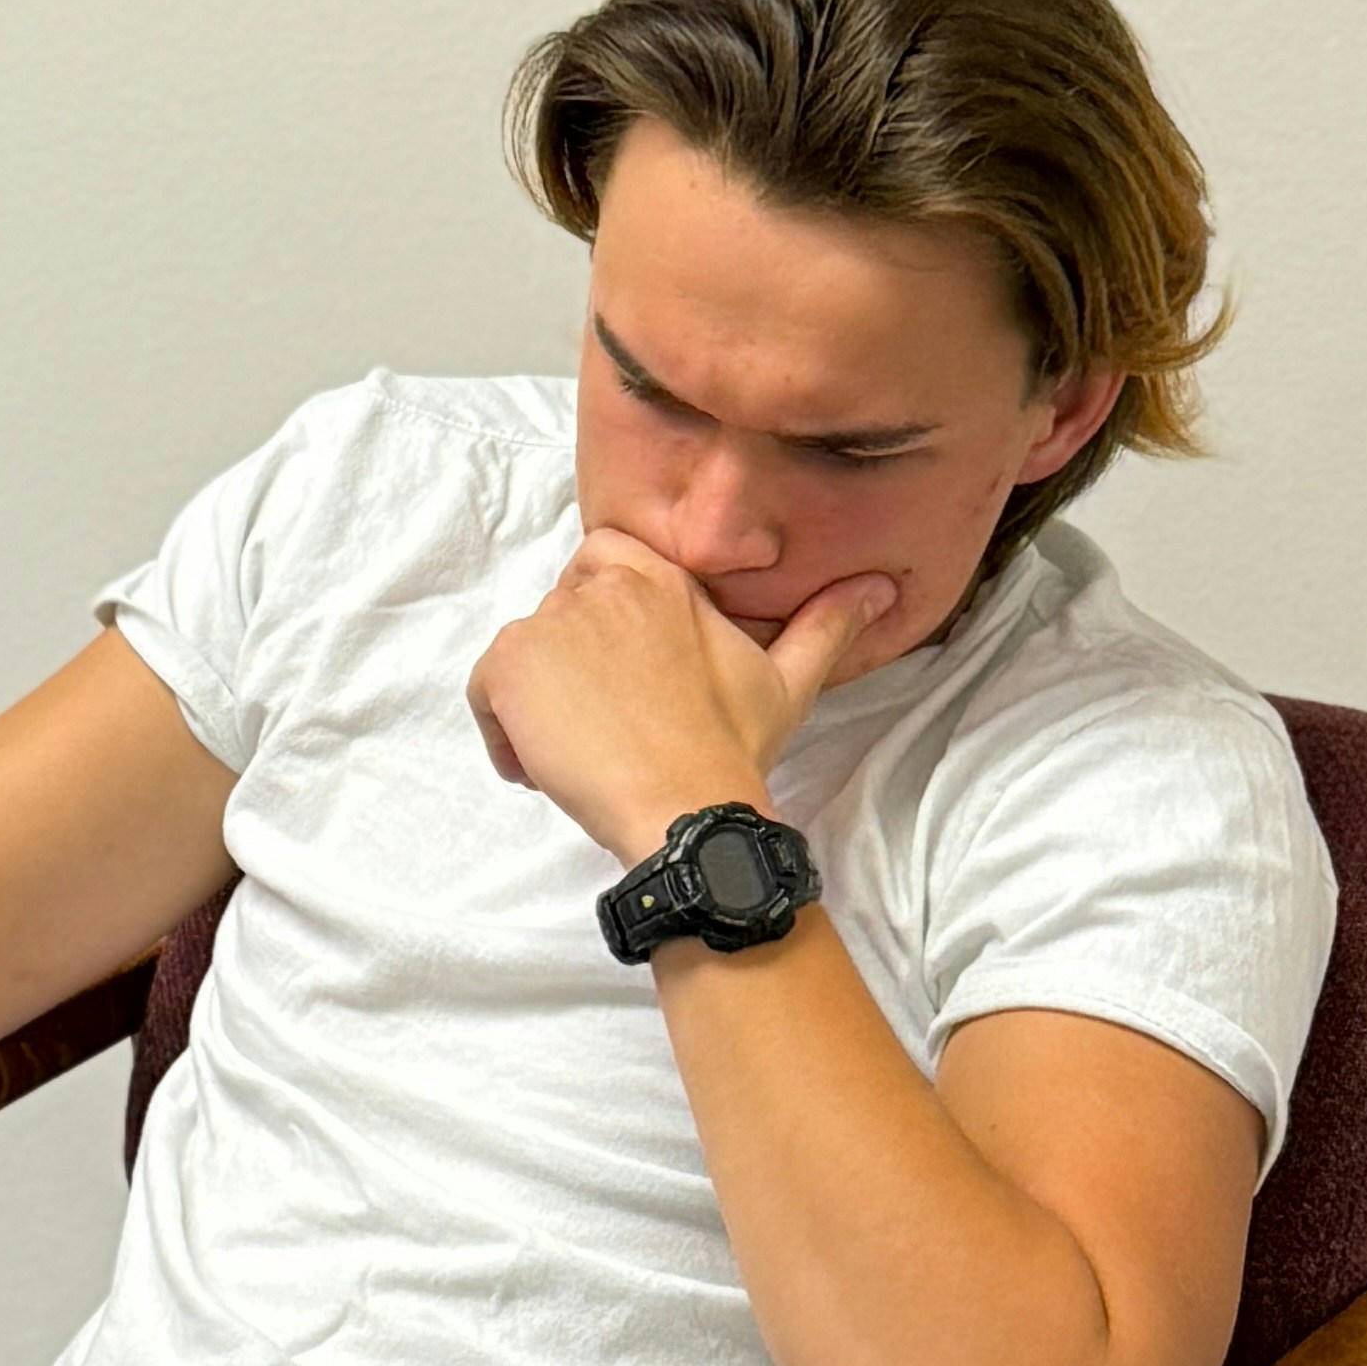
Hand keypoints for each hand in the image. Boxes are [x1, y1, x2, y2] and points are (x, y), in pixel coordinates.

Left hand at [467, 531, 895, 864]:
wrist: (685, 806)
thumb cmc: (731, 750)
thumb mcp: (788, 682)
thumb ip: (826, 625)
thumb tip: (880, 586)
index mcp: (662, 578)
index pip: (604, 559)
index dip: (603, 612)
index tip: (621, 670)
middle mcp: (603, 586)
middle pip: (560, 611)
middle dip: (572, 664)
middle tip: (606, 724)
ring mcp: (551, 623)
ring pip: (524, 655)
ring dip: (540, 702)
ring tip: (581, 753)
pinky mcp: (510, 666)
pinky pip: (486, 693)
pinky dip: (504, 733)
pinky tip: (546, 769)